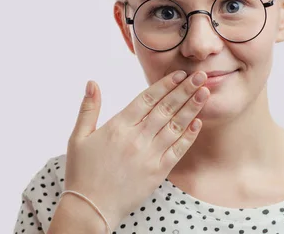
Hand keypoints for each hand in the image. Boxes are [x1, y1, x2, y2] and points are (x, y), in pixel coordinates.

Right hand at [63, 70, 208, 230]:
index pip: (147, 99)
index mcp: (118, 127)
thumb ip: (88, 108)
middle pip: (165, 108)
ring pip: (175, 126)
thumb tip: (92, 82)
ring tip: (204, 93)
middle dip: (184, 90)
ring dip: (191, 108)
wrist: (90, 209)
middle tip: (200, 76)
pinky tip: (197, 123)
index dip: (165, 84)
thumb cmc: (82, 172)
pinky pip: (177, 150)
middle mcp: (136, 138)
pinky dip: (188, 136)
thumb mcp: (78, 137)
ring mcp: (149, 156)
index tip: (179, 73)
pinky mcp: (157, 172)